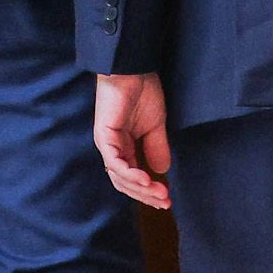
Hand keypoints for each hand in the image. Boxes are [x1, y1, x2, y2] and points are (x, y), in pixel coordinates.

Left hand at [93, 72, 172, 208]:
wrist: (133, 70)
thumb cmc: (143, 92)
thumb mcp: (156, 126)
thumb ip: (156, 148)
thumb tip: (161, 172)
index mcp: (124, 148)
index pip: (133, 178)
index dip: (149, 191)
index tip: (167, 200)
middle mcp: (113, 149)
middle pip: (125, 183)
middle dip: (146, 195)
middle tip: (166, 202)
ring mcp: (107, 144)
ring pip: (120, 177)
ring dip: (140, 188)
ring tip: (160, 193)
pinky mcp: (104, 136)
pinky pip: (115, 162)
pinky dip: (130, 173)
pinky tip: (146, 180)